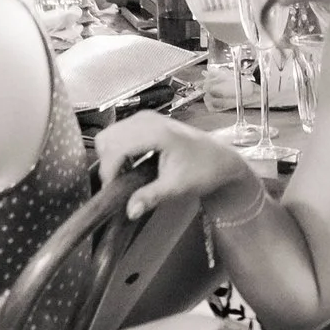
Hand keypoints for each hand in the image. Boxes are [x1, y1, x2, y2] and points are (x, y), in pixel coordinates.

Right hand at [92, 109, 265, 222]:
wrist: (221, 159)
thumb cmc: (203, 170)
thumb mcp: (177, 187)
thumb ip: (151, 197)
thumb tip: (129, 211)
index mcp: (156, 133)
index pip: (117, 147)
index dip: (109, 170)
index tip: (112, 190)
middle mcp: (148, 120)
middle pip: (108, 138)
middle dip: (107, 162)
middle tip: (118, 184)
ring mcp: (147, 118)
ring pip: (111, 134)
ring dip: (111, 156)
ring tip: (124, 176)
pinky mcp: (147, 122)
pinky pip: (120, 133)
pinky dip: (118, 150)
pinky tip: (130, 165)